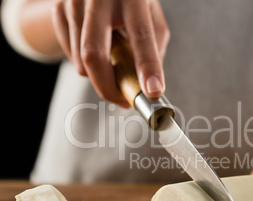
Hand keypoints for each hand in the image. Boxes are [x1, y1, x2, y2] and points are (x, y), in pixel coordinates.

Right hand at [51, 0, 169, 106]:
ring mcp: (75, 2)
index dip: (147, 66)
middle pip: (94, 53)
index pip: (140, 35)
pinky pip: (71, 55)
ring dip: (100, 75)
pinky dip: (87, 64)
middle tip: (122, 100)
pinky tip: (98, 49)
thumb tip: (149, 86)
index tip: (152, 91)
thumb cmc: (131, 2)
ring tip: (113, 64)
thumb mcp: (151, 16)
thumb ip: (154, 47)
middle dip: (108, 87)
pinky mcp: (59, 10)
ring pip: (81, 60)